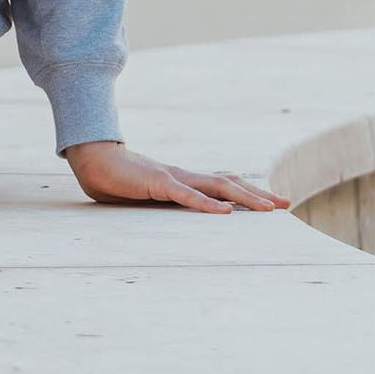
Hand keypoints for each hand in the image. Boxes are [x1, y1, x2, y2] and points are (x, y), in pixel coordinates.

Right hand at [64, 140, 290, 212]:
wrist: (89, 158)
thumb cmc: (113, 178)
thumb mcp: (144, 194)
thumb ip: (162, 202)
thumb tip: (174, 215)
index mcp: (180, 180)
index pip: (220, 183)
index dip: (246, 191)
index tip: (270, 202)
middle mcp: (182, 176)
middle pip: (227, 182)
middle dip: (257, 194)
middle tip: (285, 204)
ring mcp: (171, 177)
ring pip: (216, 185)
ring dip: (244, 197)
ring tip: (267, 209)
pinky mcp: (156, 182)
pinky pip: (186, 195)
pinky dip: (206, 204)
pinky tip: (224, 212)